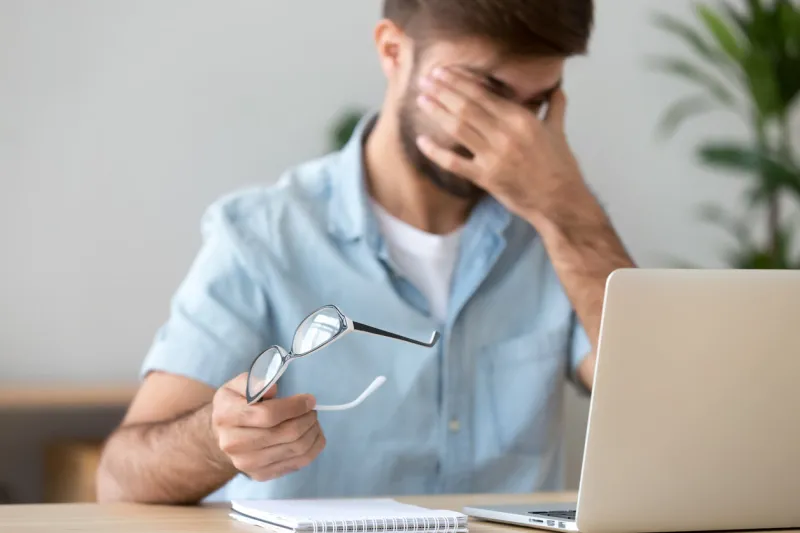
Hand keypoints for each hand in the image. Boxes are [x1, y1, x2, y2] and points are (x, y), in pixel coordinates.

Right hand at [210, 373, 324, 481]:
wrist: (223, 437)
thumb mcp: (236, 385)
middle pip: (285, 433)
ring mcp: (247, 463)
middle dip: (307, 419)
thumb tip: (272, 388)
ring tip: (313, 421)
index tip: (309, 400)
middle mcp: (234, 444)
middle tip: (312, 411)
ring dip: (312, 433)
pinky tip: (313, 436)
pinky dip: (312, 448)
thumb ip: (253, 381)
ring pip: (294, 450)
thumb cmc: (235, 405)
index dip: (294, 406)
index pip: (268, 414)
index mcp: (227, 417)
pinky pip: (297, 464)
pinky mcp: (260, 475)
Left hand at [415, 67, 592, 224]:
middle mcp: (505, 133)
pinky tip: (421, 141)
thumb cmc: (560, 166)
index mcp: (521, 118)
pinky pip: (455, 163)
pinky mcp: (485, 178)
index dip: (460, 81)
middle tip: (425, 80)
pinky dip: (436, 152)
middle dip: (443, 91)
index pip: (484, 94)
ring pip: (458, 128)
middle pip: (466, 107)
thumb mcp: (558, 131)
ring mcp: (493, 156)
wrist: (560, 201)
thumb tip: (556, 88)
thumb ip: (554, 107)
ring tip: (421, 100)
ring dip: (437, 112)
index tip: (443, 71)